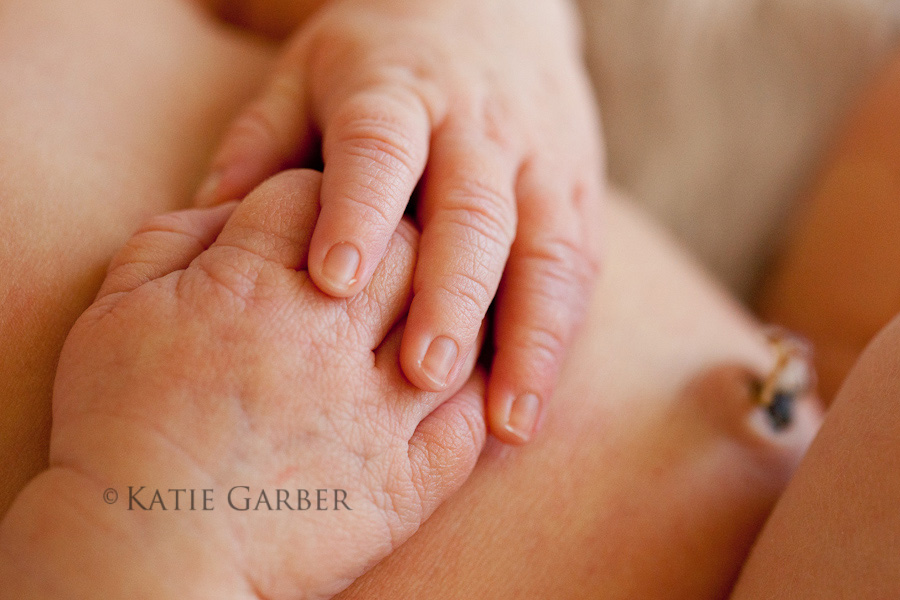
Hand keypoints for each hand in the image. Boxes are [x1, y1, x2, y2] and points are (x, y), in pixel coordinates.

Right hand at [0, 171, 485, 597]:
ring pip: (453, 325)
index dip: (316, 199)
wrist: (147, 551)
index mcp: (251, 285)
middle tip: (378, 263)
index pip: (315, 196)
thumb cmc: (118, 427)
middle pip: (404, 245)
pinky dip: (473, 392)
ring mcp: (376, 411)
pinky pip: (467, 419)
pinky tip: (454, 384)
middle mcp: (327, 337)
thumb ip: (173, 240)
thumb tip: (232, 207)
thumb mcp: (115, 310)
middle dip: (396, 237)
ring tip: (419, 318)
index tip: (311, 224)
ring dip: (446, 311)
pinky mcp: (405, 481)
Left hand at [195, 0, 604, 443]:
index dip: (360, 210)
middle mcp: (478, 126)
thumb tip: (207, 218)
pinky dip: (563, 334)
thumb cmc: (384, 58)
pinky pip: (580, 264)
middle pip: (474, 210)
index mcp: (398, 91)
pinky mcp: (580, 188)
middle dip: (453, 296)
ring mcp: (541, 158)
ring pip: (548, 248)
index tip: (335, 283)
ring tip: (510, 421)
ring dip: (532, 337)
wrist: (494, 8)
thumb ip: (262, 138)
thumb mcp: (310, 70)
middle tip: (423, 376)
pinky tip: (535, 397)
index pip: (381, 149)